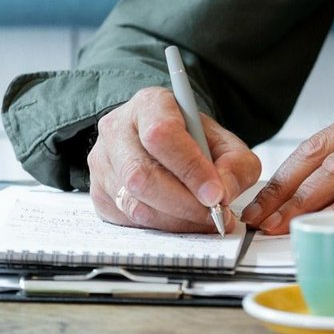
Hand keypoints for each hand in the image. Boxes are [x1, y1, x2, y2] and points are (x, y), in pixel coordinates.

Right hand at [87, 86, 261, 232]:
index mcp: (149, 104)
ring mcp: (103, 163)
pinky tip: (181, 222)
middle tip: (214, 215)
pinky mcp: (98, 194)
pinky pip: (127, 221)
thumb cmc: (191, 138)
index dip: (190, 167)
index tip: (215, 193)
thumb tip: (223, 193)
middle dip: (184, 203)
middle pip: (141, 174)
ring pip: (133, 204)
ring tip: (203, 221)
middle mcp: (117, 130)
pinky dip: (160, 228)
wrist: (161, 141)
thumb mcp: (223, 140)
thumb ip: (235, 163)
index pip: (162, 134)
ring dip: (175, 220)